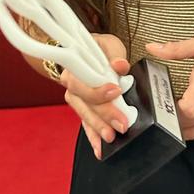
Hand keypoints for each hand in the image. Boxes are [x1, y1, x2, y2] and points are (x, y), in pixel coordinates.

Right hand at [60, 33, 131, 158]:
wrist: (88, 55)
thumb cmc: (100, 49)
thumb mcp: (109, 45)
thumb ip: (115, 54)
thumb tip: (120, 65)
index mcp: (75, 65)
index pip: (83, 80)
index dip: (98, 88)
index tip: (116, 91)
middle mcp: (72, 84)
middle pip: (85, 102)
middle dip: (104, 114)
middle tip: (121, 123)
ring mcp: (76, 99)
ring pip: (85, 115)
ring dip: (98, 128)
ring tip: (111, 137)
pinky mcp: (83, 110)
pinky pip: (86, 124)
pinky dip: (93, 137)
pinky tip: (100, 148)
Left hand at [145, 32, 193, 139]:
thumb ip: (176, 49)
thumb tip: (151, 47)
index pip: (188, 107)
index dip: (170, 108)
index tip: (160, 99)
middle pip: (184, 119)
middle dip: (166, 112)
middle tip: (157, 101)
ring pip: (190, 127)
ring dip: (176, 121)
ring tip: (166, 108)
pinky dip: (188, 129)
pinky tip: (178, 121)